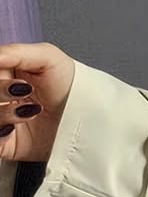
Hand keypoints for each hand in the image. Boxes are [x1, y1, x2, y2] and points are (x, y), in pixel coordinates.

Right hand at [0, 43, 75, 162]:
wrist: (90, 121)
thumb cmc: (75, 87)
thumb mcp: (48, 58)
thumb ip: (13, 52)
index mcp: (6, 72)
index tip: (13, 77)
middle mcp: (1, 95)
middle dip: (0, 90)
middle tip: (24, 90)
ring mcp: (2, 119)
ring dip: (3, 113)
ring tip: (31, 111)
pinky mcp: (3, 143)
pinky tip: (13, 129)